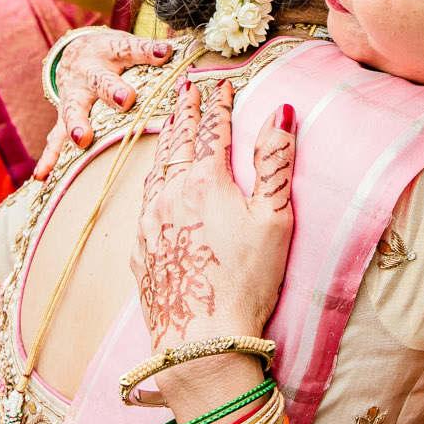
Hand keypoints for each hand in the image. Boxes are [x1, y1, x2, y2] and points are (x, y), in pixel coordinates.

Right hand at [32, 30, 176, 175]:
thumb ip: (153, 50)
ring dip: (78, 124)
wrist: (73, 53)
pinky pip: (55, 138)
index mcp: (109, 52)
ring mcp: (74, 96)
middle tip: (127, 100)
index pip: (130, 49)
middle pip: (101, 81)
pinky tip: (42, 174)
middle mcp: (89, 73)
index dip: (148, 51)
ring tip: (83, 138)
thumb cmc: (112, 54)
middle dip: (113, 91)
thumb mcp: (128, 44)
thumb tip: (185, 50)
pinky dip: (49, 157)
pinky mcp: (63, 117)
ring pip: (74, 110)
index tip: (165, 53)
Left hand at [132, 80, 296, 352]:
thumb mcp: (273, 218)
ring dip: (166, 142)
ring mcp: (151, 222)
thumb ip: (275, 162)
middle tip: (186, 89)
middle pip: (178, 142)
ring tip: (170, 125)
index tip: (221, 84)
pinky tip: (155, 185)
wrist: (201, 339)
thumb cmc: (246, 280)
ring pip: (156, 169)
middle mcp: (171, 194)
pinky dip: (152, 181)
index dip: (219, 104)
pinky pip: (144, 202)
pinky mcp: (141, 250)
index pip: (212, 131)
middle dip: (185, 112)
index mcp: (206, 182)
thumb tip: (282, 111)